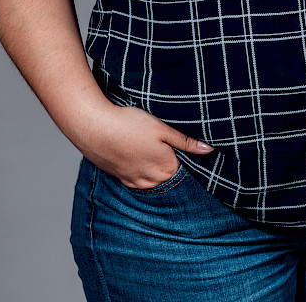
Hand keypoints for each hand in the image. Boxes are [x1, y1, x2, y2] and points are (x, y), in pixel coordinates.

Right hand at [80, 103, 213, 189]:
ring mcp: (135, 181)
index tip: (184, 147)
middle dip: (171, 164)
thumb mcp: (162, 129)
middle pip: (169, 176)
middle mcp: (152, 180)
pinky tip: (138, 157)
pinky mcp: (121, 178)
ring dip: (155, 169)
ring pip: (153, 180)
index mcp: (166, 168)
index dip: (186, 157)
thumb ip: (186, 142)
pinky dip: (141, 172)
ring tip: (150, 150)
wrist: (95, 128)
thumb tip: (209, 150)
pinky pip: (137, 180)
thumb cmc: (130, 125)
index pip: (185, 169)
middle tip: (164, 145)